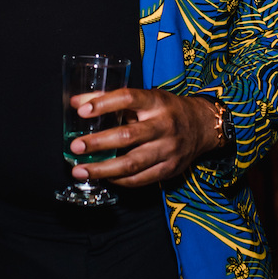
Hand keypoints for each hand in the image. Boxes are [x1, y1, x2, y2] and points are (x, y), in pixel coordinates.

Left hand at [67, 88, 219, 186]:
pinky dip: (119, 180)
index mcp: (156, 102)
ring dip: (103, 169)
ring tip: (80, 171)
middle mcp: (164, 125)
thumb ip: (109, 99)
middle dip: (98, 143)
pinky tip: (103, 177)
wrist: (202, 125)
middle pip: (128, 136)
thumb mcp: (144, 98)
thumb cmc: (165, 109)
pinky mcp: (170, 168)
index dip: (104, 104)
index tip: (82, 112)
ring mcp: (169, 149)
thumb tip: (76, 103)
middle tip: (75, 147)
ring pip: (132, 163)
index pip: (129, 99)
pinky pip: (140, 179)